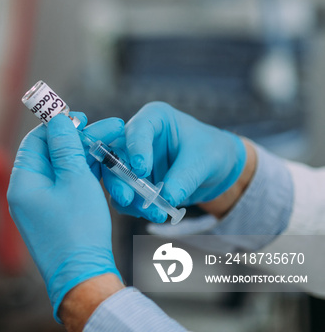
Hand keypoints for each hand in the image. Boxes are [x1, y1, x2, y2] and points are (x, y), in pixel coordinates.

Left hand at [7, 113, 123, 321]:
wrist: (83, 278)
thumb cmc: (79, 230)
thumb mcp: (76, 180)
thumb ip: (66, 147)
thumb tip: (58, 120)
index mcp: (23, 182)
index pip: (36, 141)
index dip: (59, 125)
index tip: (83, 117)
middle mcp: (24, 193)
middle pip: (49, 154)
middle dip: (77, 140)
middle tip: (106, 129)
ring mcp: (37, 207)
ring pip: (59, 171)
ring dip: (83, 157)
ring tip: (110, 146)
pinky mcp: (51, 218)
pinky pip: (64, 188)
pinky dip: (81, 176)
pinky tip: (103, 168)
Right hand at [100, 102, 246, 221]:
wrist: (216, 170)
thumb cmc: (211, 152)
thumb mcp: (205, 160)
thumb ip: (185, 176)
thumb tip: (167, 197)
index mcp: (154, 118)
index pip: (138, 129)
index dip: (136, 147)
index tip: (142, 169)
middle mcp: (136, 137)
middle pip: (116, 155)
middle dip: (119, 178)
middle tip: (127, 197)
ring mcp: (131, 161)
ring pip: (116, 179)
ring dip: (129, 198)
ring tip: (153, 212)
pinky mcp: (133, 182)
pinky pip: (125, 195)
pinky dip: (134, 207)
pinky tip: (151, 214)